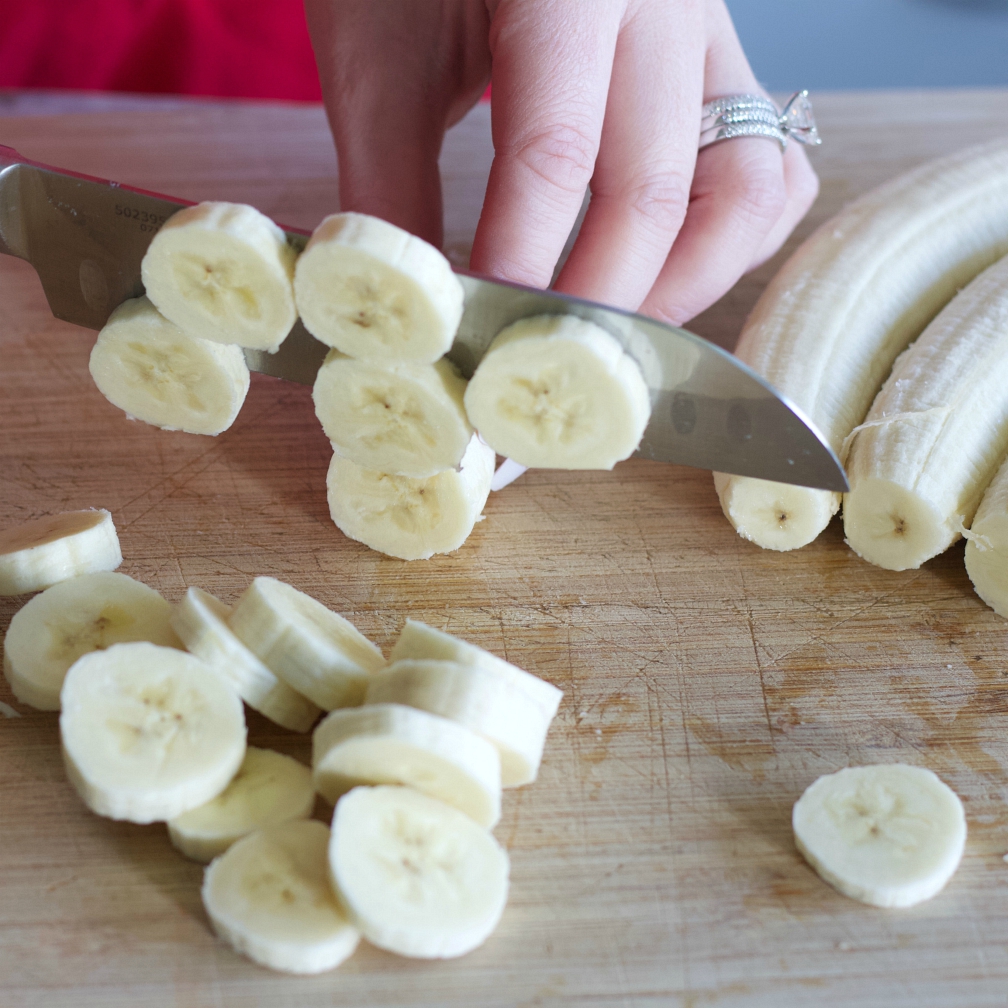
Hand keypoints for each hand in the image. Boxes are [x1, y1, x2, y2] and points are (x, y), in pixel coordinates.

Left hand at [305, 0, 818, 324]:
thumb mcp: (378, 54)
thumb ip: (389, 185)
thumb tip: (401, 315)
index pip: (556, 157)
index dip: (519, 274)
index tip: (482, 365)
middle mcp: (666, 3)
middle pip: (655, 194)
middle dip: (593, 313)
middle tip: (538, 395)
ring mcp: (710, 34)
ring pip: (746, 191)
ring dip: (681, 289)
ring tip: (605, 344)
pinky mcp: (721, 65)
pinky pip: (767, 166)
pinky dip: (729, 241)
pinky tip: (664, 276)